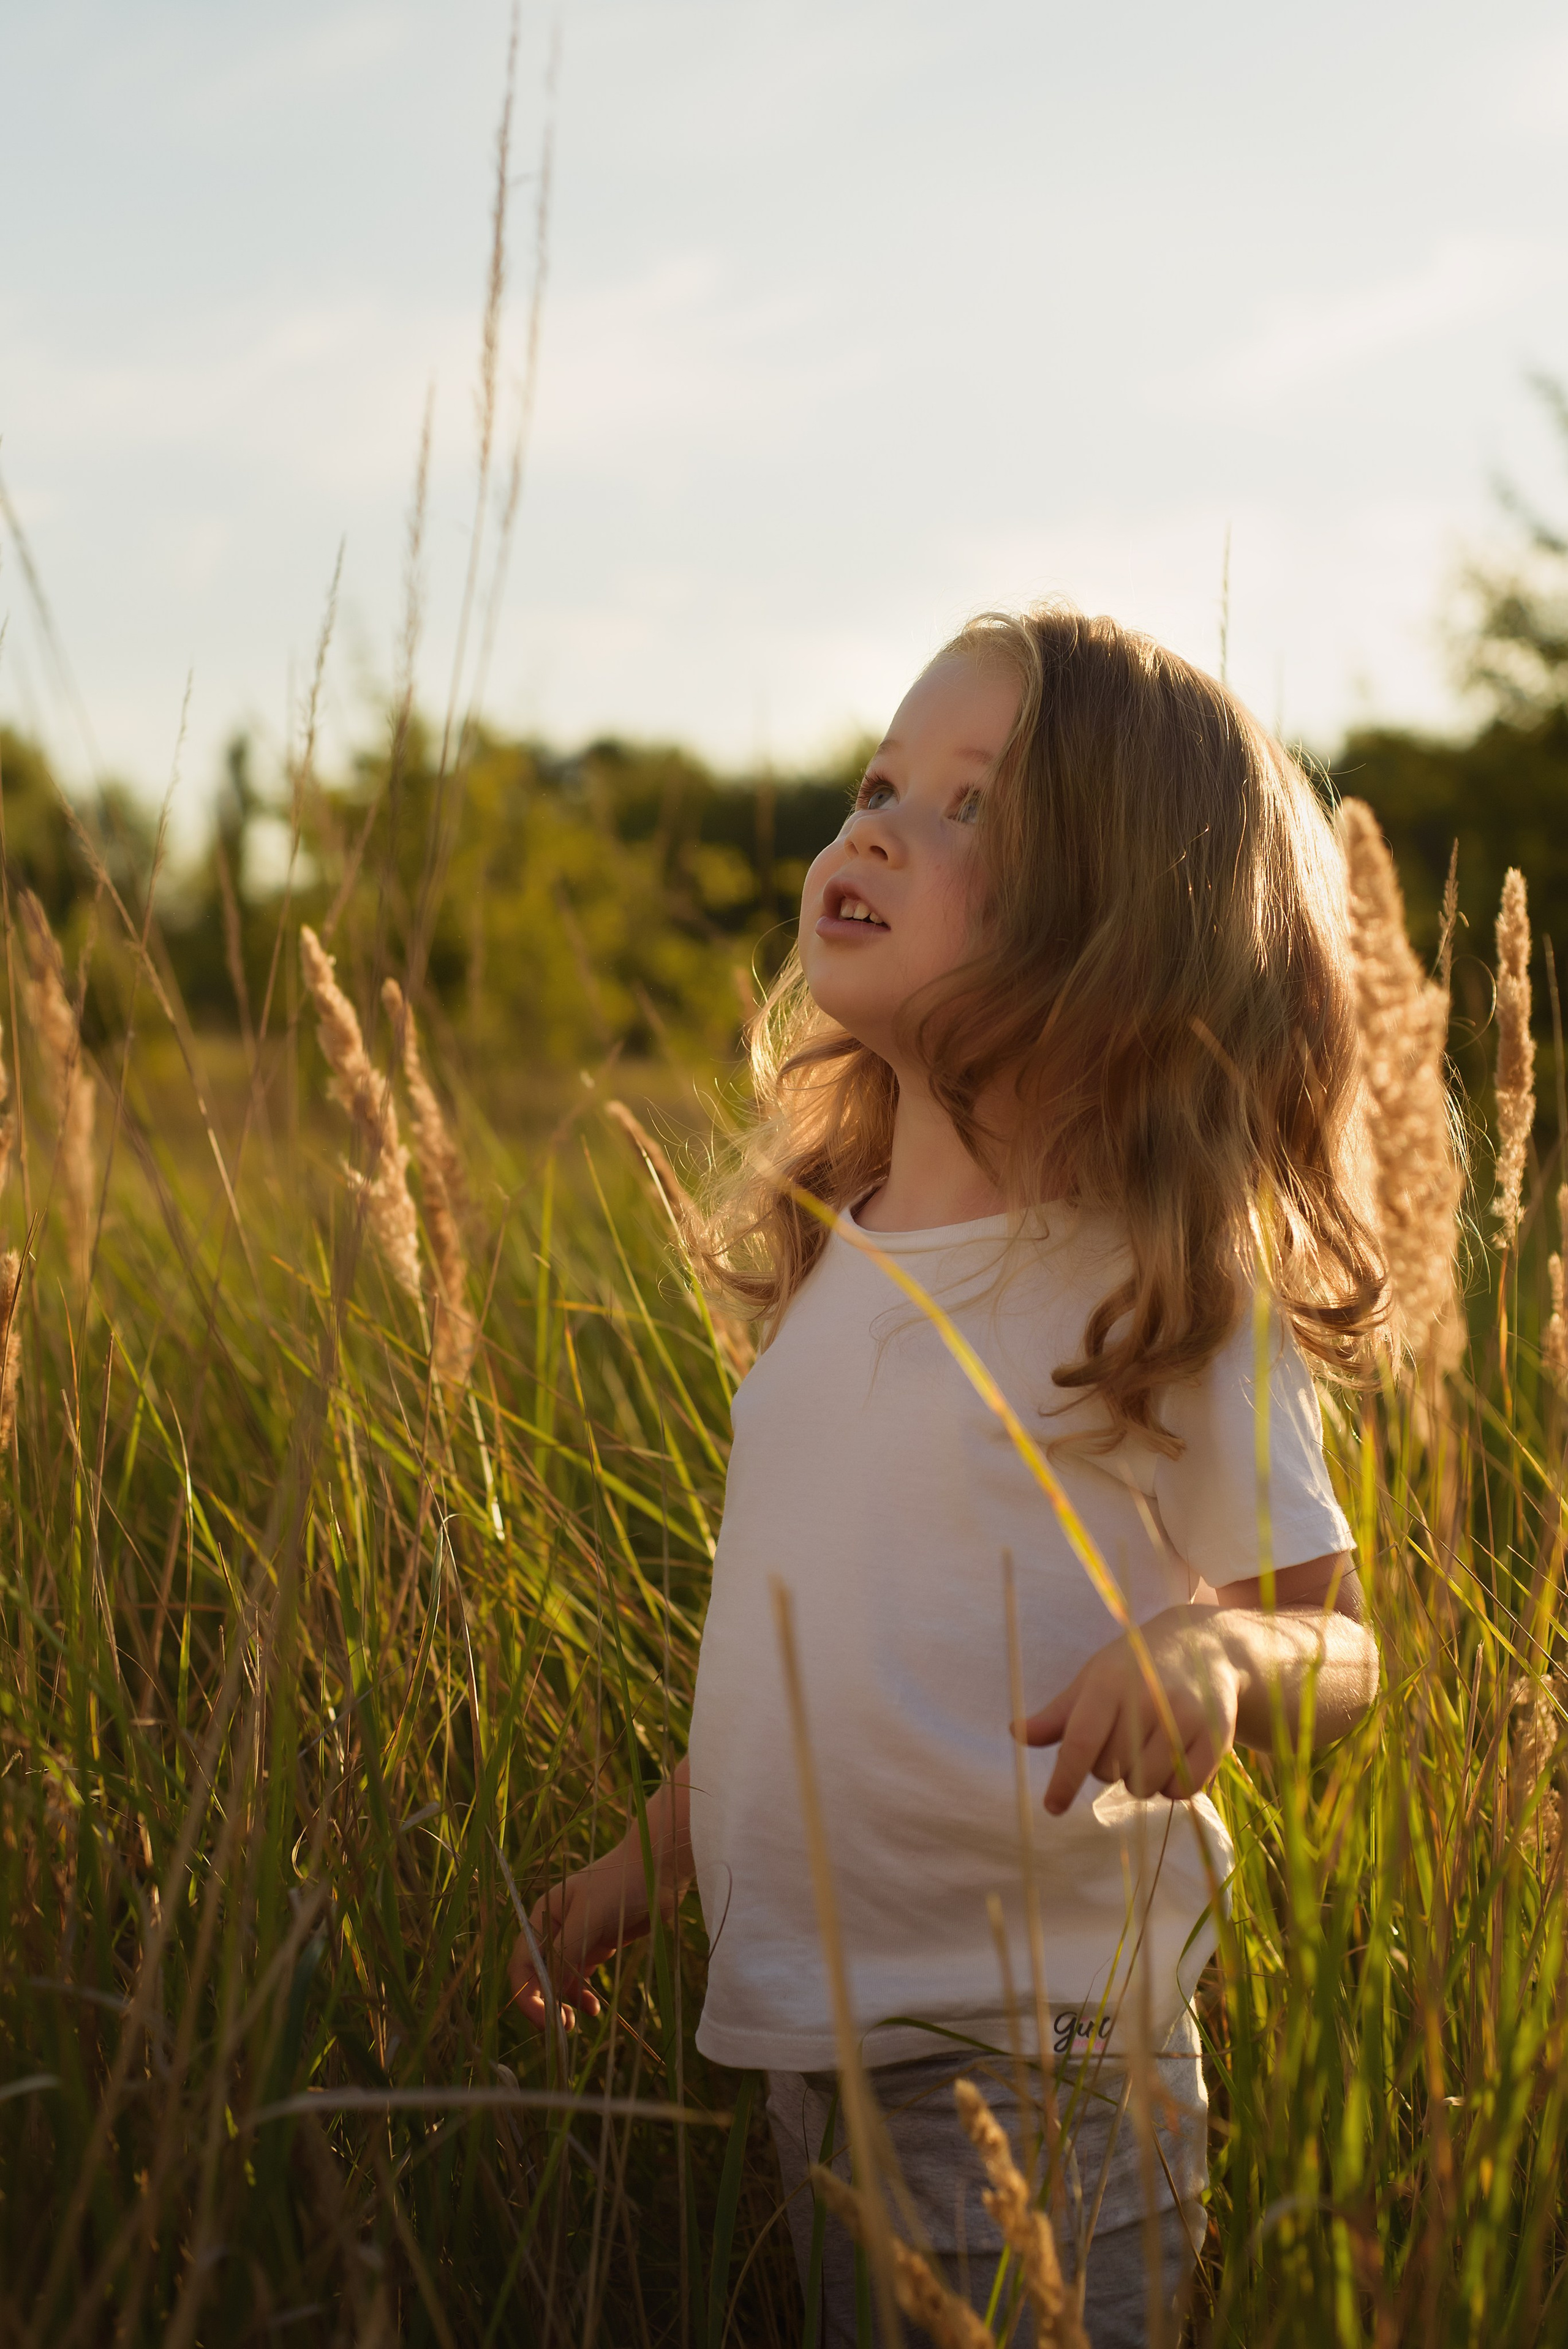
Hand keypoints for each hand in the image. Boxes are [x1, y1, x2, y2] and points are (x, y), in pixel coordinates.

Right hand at [508, 1846, 651, 2030]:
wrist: (658, 1868)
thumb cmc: (619, 1885)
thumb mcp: (588, 1918)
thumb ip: (565, 1953)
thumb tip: (549, 1992)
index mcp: (543, 1916)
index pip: (522, 1963)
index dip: (527, 1995)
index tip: (545, 2021)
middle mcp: (556, 1927)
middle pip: (538, 1973)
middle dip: (545, 2002)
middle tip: (561, 2028)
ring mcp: (578, 1936)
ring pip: (560, 1978)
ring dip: (565, 2001)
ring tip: (579, 2021)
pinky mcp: (599, 1943)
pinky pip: (582, 1975)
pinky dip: (583, 1993)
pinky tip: (594, 2007)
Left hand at [1017, 1607, 1240, 1814]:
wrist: (1203, 1646)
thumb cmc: (1135, 1667)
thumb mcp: (1093, 1680)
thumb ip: (1057, 1714)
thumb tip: (1016, 1734)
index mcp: (1109, 1683)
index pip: (1081, 1742)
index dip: (1064, 1779)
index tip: (1052, 1807)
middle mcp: (1148, 1698)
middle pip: (1111, 1770)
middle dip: (1108, 1767)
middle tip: (1123, 1739)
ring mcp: (1185, 1717)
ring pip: (1146, 1785)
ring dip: (1140, 1779)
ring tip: (1148, 1747)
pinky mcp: (1216, 1735)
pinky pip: (1183, 1789)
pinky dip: (1173, 1786)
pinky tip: (1173, 1758)